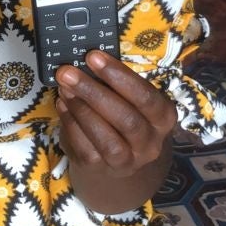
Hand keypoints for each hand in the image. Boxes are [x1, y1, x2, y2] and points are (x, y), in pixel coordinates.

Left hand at [55, 49, 175, 178]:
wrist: (118, 163)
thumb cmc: (122, 118)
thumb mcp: (129, 101)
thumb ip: (115, 84)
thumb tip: (88, 62)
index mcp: (163, 118)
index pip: (145, 97)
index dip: (119, 76)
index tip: (93, 57)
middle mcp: (150, 143)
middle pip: (126, 119)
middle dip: (94, 93)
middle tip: (68, 73)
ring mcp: (128, 160)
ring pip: (106, 139)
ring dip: (81, 110)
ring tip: (65, 88)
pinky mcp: (102, 169)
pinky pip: (85, 148)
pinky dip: (71, 124)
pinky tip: (63, 105)